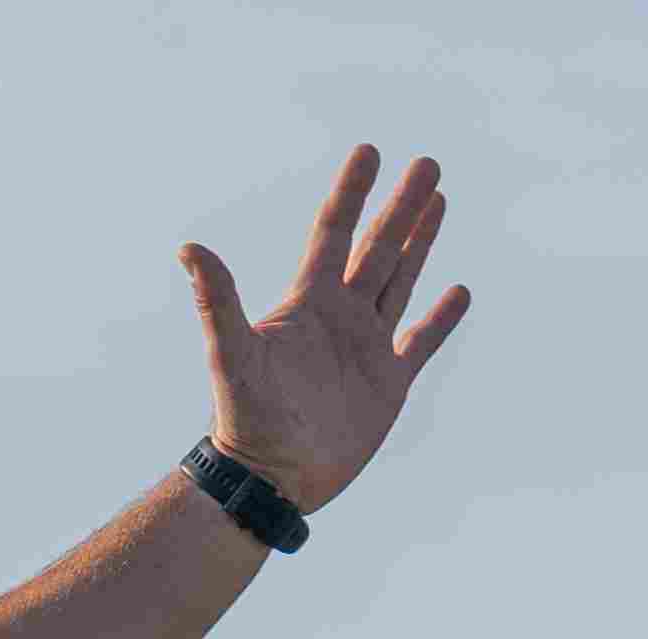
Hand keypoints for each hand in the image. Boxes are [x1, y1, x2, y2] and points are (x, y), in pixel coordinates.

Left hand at [181, 145, 471, 515]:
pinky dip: (440, 318)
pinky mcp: (387, 384)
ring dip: (420, 242)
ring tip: (439, 201)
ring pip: (399, 281)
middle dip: (401, 205)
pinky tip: (459, 291)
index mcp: (308, 302)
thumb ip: (217, 301)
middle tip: (427, 164)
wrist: (272, 479)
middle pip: (377, 247)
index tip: (369, 151)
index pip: (333, 232)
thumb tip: (188, 249)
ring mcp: (365, 347)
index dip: (351, 192)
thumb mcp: (233, 355)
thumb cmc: (247, 419)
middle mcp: (339, 316)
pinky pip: (420, 341)